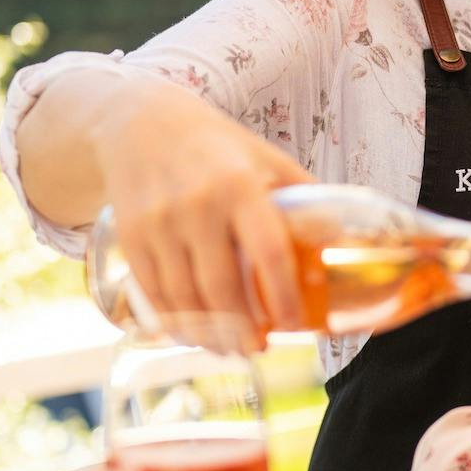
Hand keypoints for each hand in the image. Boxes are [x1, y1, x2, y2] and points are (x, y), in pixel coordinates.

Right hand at [95, 77, 311, 342]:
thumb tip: (341, 239)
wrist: (141, 122)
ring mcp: (159, 223)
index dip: (283, 295)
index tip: (296, 325)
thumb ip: (302, 196)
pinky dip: (173, 322)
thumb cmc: (217, 145)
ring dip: (208, 335)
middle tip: (258, 349)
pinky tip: (190, 334)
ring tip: (229, 349)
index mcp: (240, 186)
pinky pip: (153, 292)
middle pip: (222, 287)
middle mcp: (197, 206)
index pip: (268, 251)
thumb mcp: (265, 157)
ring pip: (185, 298)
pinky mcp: (130, 236)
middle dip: (242, 330)